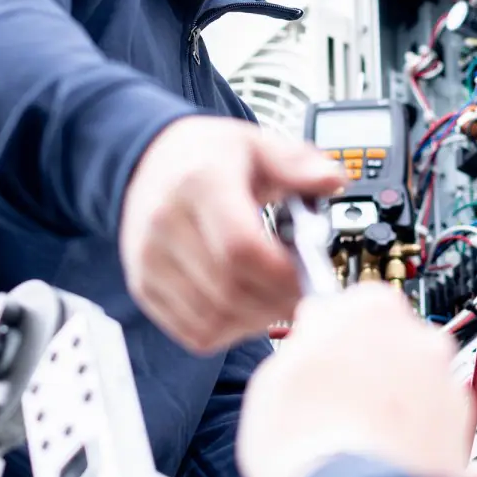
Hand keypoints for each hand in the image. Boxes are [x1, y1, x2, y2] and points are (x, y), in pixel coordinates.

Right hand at [119, 116, 344, 352]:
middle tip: (300, 291)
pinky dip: (229, 330)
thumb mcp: (254, 144)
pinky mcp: (144, 286)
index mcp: (198, 182)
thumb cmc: (205, 156)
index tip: (308, 274)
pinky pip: (193, 331)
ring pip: (212, 319)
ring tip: (273, 297)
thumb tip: (333, 180)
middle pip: (230, 290)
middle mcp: (165, 223)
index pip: (241, 247)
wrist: (148, 161)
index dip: (282, 274)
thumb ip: (297, 163)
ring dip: (255, 320)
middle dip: (277, 301)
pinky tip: (244, 307)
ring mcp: (149, 259)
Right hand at [236, 285, 471, 476]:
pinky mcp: (461, 428)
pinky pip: (431, 418)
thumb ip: (301, 343)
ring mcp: (444, 382)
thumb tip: (310, 342)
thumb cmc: (309, 444)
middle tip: (333, 398)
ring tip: (354, 435)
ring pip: (412, 379)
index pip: (349, 299)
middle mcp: (417, 337)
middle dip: (365, 361)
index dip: (329, 329)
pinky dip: (412, 431)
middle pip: (387, 338)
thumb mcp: (272, 376)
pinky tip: (379, 454)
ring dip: (391, 397)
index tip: (320, 348)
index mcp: (369, 308)